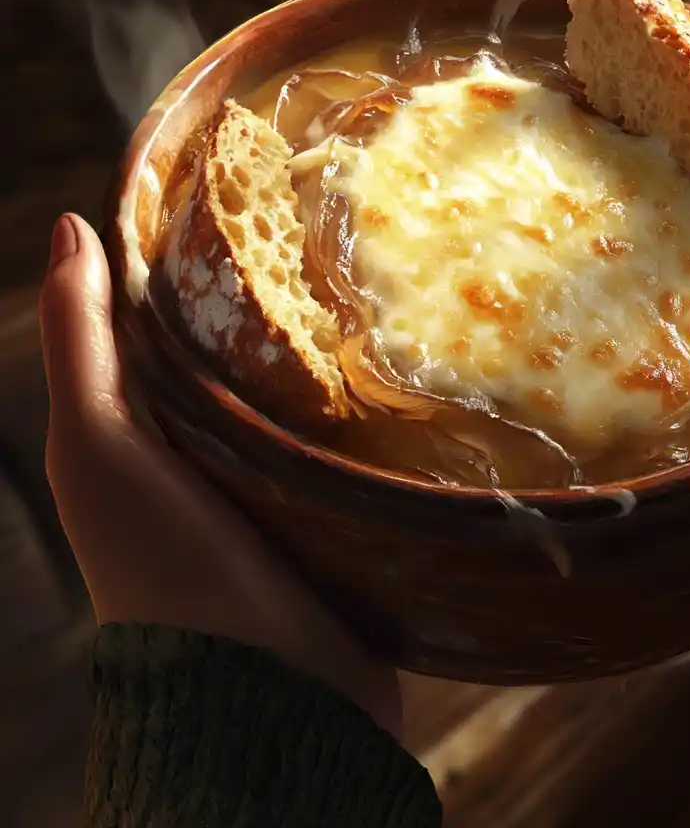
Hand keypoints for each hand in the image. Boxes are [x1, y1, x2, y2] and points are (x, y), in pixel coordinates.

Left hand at [38, 214, 400, 736]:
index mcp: (159, 434)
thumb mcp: (100, 445)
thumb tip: (70, 225)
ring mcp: (289, 485)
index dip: (202, 264)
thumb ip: (81, 345)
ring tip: (396, 285)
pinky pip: (362, 442)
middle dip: (289, 300)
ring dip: (347, 352)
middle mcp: (222, 454)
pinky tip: (419, 367)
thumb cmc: (167, 565)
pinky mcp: (346, 513)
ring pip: (317, 394)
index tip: (248, 198)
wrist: (266, 691)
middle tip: (341, 230)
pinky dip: (380, 406)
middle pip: (253, 355)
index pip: (179, 326)